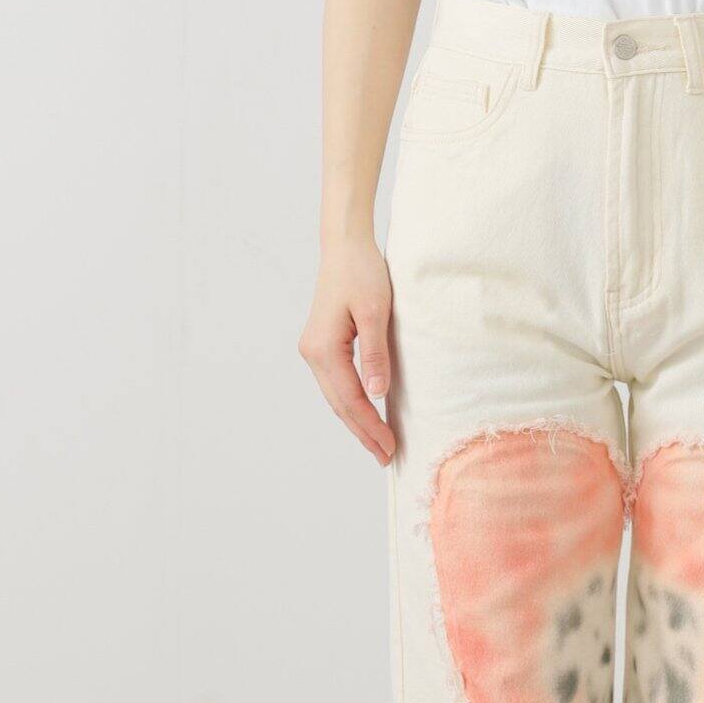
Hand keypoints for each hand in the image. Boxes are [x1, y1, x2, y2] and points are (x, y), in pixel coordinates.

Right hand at [298, 239, 396, 462]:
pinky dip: (352, 404)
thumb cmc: (362, 272)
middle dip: (363, 433)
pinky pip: (337, 385)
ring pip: (337, 398)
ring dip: (357, 422)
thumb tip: (378, 394)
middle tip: (386, 457)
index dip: (370, 426)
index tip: (390, 447)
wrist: (345, 245)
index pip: (350, 399)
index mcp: (324, 349)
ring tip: (379, 444)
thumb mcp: (374, 312)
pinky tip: (367, 414)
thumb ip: (376, 355)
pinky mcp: (322, 345)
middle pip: (340, 405)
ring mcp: (314, 350)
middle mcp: (313, 353)